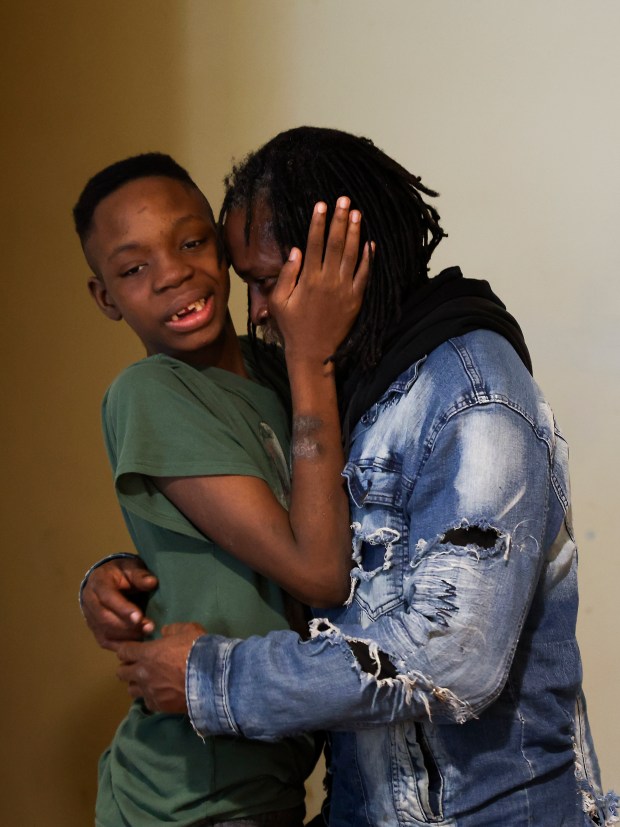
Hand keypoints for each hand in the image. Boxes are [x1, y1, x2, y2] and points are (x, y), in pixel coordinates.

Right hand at [81, 557, 157, 650]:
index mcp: (98, 582)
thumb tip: (152, 582)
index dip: (123, 608)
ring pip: (104, 632)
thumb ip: (140, 575)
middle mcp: (89, 600)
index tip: (140, 617)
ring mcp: (89, 616)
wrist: (107, 578)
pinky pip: (105, 640)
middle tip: (149, 628)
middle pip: (105, 618)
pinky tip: (137, 644)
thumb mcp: (132, 567)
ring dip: (127, 637)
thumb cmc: (122, 572)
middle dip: (128, 626)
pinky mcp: (94, 628)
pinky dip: (121, 644)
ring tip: (147, 635)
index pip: (107, 597)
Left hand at [116, 622, 205, 713]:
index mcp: (147, 653)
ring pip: (131, 690)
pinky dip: (151, 697)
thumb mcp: (188, 630)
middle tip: (138, 665)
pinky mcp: (159, 706)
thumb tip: (164, 632)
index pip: (123, 652)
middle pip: (121, 673)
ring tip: (148, 681)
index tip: (133, 650)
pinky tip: (160, 693)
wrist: (211, 678)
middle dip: (127, 668)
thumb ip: (172, 629)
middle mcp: (143, 673)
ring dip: (137, 684)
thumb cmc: (198, 650)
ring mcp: (150, 691)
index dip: (127, 650)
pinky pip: (147, 702)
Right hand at [269, 197, 370, 364]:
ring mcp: (345, 290)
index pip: (314, 243)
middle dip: (340, 220)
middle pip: (336, 244)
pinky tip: (370, 243)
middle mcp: (329, 281)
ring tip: (357, 213)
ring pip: (352, 255)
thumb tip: (295, 250)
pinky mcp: (356, 299)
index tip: (322, 204)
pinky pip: (365, 275)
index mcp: (308, 280)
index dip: (319, 222)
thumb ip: (286, 275)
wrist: (314, 353)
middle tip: (345, 199)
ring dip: (355, 233)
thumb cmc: (292, 328)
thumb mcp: (278, 302)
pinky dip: (368, 258)